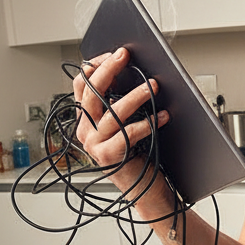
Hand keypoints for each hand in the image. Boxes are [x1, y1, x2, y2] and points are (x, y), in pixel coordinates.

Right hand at [72, 48, 169, 188]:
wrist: (145, 190)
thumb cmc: (139, 154)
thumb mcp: (127, 124)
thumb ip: (122, 104)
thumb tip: (137, 73)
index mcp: (87, 119)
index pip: (81, 85)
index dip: (95, 66)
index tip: (114, 53)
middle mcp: (86, 130)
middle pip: (91, 93)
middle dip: (108, 70)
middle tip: (126, 55)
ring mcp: (94, 145)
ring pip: (111, 113)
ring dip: (135, 96)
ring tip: (154, 86)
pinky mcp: (108, 157)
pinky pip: (127, 134)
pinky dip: (147, 123)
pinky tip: (163, 116)